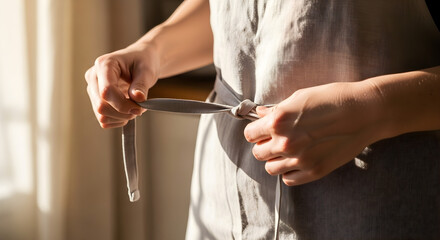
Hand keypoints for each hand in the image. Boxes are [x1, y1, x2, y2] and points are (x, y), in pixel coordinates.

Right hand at [85, 44, 158, 127]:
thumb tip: (138, 98)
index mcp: (104, 64)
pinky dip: (118, 120)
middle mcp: (94, 76)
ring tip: (135, 107)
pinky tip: (127, 111)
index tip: (140, 107)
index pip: (107, 91)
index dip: (123, 104)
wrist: (141, 61)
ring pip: (102, 115)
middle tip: (139, 108)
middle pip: (101, 106)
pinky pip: (104, 120)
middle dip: (123, 112)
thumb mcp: (147, 70)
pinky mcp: (96, 100)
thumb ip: (142, 84)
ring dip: (121, 117)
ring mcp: (93, 89)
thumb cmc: (143, 61)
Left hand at [244, 82, 383, 185]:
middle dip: (263, 146)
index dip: (255, 132)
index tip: (261, 130)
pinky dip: (289, 172)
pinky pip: (289, 179)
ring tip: (287, 151)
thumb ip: (277, 109)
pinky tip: (297, 161)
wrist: (365, 112)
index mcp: (278, 121)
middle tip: (275, 140)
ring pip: (271, 169)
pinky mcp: (314, 171)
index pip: (250, 135)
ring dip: (275, 160)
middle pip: (258, 153)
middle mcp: (285, 142)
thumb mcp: (300, 97)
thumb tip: (261, 114)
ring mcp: (300, 159)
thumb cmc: (333, 98)